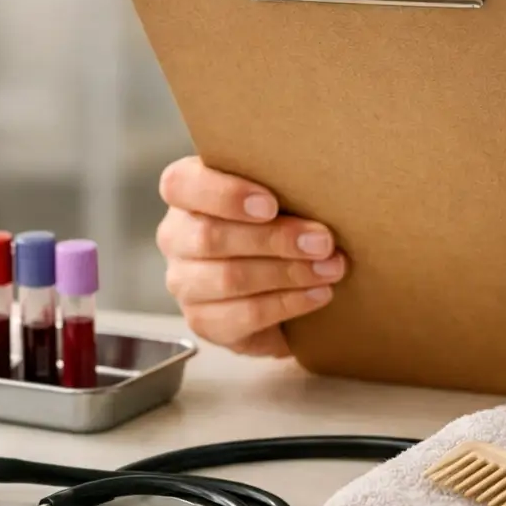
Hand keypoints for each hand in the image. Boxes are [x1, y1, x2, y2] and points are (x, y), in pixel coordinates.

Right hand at [156, 156, 346, 356]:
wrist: (280, 280)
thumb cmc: (276, 223)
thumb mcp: (275, 194)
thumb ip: (282, 184)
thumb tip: (321, 189)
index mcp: (185, 194)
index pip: (181, 185)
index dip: (224, 194)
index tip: (271, 204)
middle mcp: (176, 237)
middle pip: (210, 237)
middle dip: (274, 239)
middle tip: (322, 241)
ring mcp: (184, 282)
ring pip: (228, 278)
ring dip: (288, 273)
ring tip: (329, 269)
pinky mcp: (203, 321)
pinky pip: (242, 315)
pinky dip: (286, 304)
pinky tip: (317, 294)